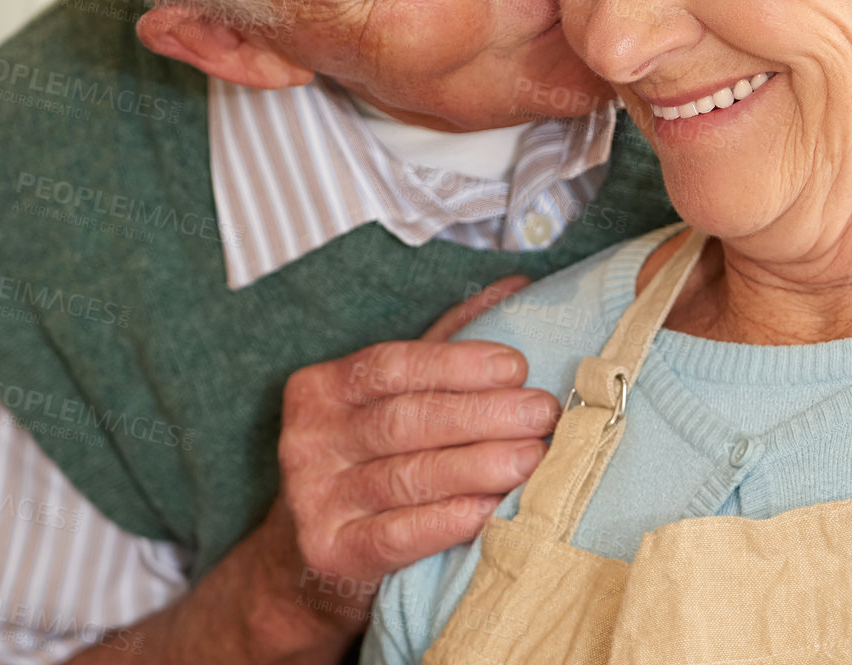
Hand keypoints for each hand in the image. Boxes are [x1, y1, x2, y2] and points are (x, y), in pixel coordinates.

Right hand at [272, 275, 557, 628]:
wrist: (309, 564)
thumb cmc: (367, 463)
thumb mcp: (392, 399)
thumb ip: (446, 345)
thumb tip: (516, 287)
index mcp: (321, 388)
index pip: (393, 366)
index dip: (457, 364)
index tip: (516, 366)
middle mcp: (309, 440)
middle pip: (405, 420)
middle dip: (482, 414)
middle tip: (542, 413)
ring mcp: (314, 499)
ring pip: (407, 475)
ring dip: (478, 465)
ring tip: (533, 458)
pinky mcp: (331, 553)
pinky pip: (398, 534)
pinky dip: (450, 519)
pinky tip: (491, 509)